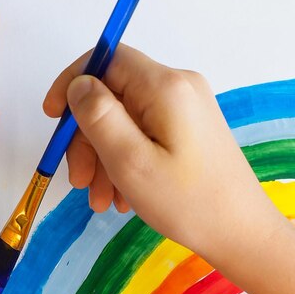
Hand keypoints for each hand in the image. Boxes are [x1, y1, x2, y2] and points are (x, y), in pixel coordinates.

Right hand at [43, 45, 285, 261]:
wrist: (242, 234)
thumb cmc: (187, 201)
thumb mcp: (130, 160)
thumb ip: (98, 115)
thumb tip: (79, 84)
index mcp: (165, 86)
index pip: (107, 59)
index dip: (73, 82)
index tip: (52, 118)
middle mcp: (178, 88)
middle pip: (114, 96)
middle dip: (88, 138)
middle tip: (79, 182)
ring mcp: (185, 110)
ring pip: (126, 121)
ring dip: (105, 158)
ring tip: (102, 201)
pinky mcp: (189, 131)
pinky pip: (144, 136)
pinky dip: (126, 162)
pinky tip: (122, 197)